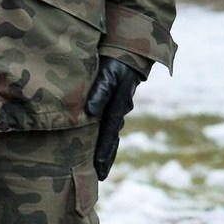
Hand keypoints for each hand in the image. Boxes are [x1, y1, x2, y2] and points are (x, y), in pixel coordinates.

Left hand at [84, 56, 143, 180]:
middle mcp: (120, 109)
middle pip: (112, 138)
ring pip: (111, 130)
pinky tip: (99, 139)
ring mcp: (119, 105)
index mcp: (117, 106)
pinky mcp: (116, 100)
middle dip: (106, 156)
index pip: (108, 135)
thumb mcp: (108, 72)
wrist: (132, 47)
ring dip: (106, 146)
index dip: (104, 153)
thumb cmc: (117, 59)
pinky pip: (109, 121)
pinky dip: (106, 133)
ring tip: (98, 164)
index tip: (99, 171)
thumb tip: (90, 112)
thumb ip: (100, 91)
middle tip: (100, 176)